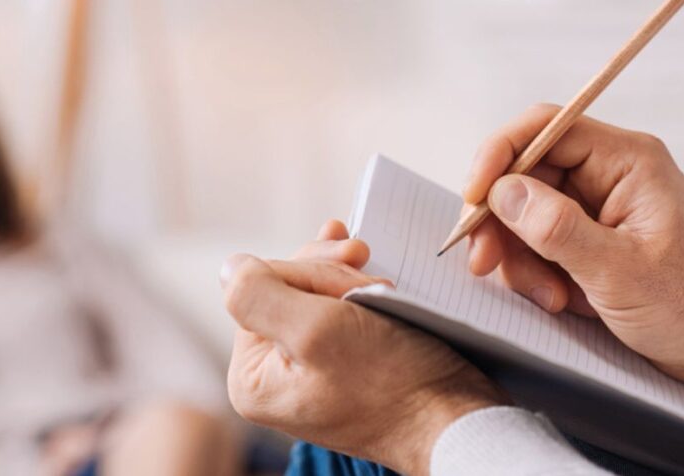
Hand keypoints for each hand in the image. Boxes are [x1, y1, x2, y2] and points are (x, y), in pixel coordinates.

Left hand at [221, 221, 507, 474]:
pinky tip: (371, 278)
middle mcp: (273, 377)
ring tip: (382, 285)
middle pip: (284, 289)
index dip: (306, 271)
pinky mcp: (342, 364)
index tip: (351, 271)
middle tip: (367, 265)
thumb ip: (258, 295)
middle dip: (328, 274)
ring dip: (348, 279)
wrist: (455, 418)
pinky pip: (337, 312)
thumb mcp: (316, 331)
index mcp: (251, 378)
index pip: (259, 289)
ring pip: (313, 295)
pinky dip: (356, 291)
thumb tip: (228, 267)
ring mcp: (307, 371)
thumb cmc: (394, 383)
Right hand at [462, 104, 683, 399]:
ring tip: (547, 297)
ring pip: (523, 211)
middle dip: (500, 220)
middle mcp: (609, 174)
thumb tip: (502, 192)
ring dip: (519, 256)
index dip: (498, 155)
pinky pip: (536, 240)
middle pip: (525, 172)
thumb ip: (557, 228)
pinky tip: (557, 299)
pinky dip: (532, 270)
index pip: (545, 128)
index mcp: (628, 161)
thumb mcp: (618, 272)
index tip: (472, 198)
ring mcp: (596, 206)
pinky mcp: (587, 238)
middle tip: (483, 263)